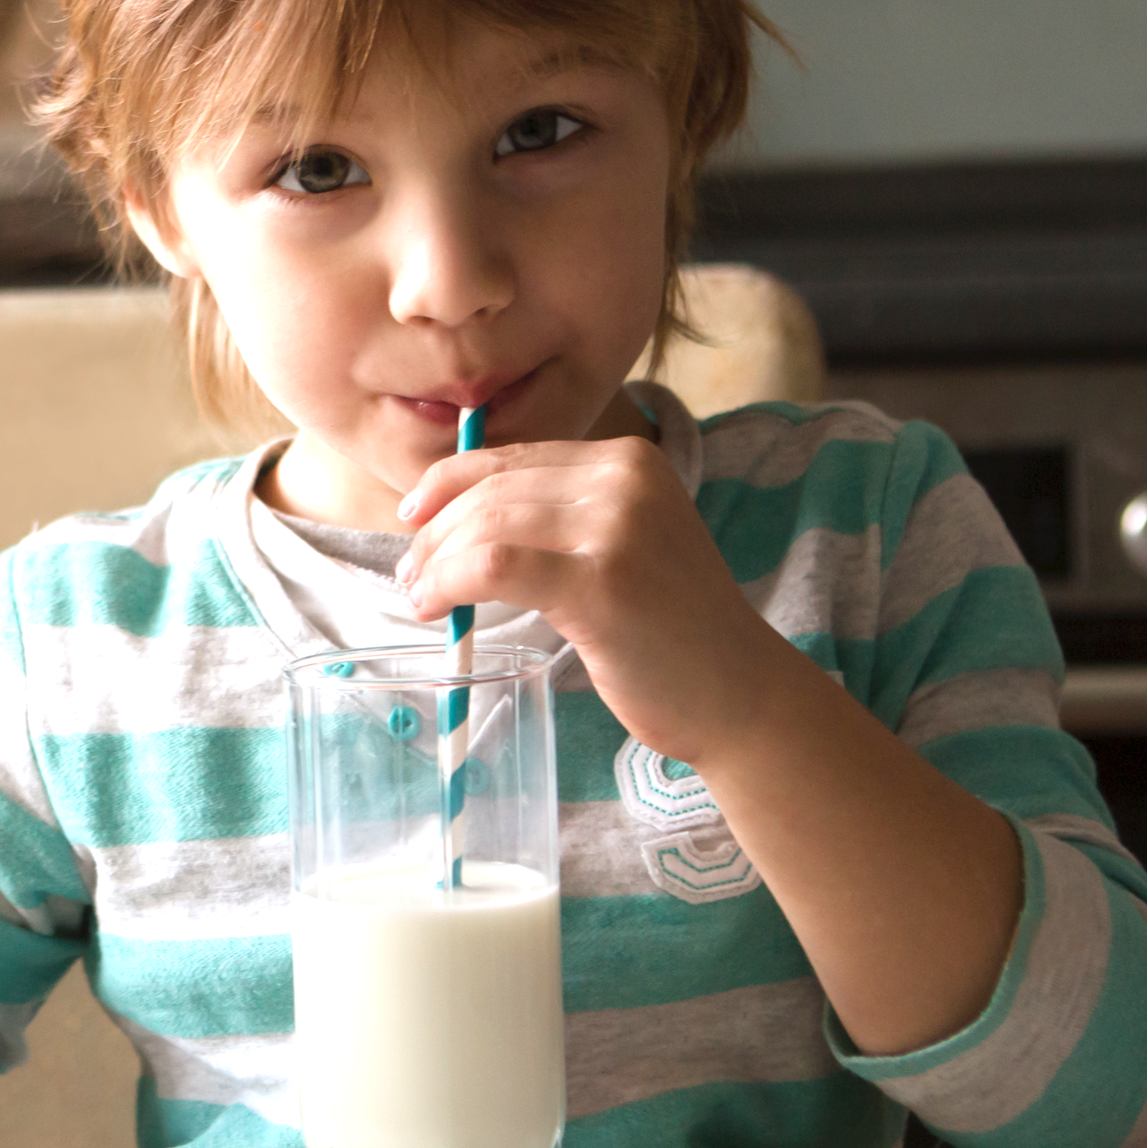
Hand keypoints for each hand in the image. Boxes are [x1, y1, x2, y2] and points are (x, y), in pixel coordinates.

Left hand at [394, 435, 799, 764]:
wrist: (736, 692)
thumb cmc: (666, 629)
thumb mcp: (618, 543)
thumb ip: (555, 516)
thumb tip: (447, 513)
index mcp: (630, 459)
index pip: (513, 455)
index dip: (448, 482)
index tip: (413, 516)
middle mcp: (626, 480)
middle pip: (494, 490)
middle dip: (436, 532)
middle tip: (411, 573)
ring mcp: (618, 527)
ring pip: (488, 526)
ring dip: (436, 562)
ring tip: (422, 595)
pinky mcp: (601, 583)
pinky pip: (495, 567)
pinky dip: (451, 584)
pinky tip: (440, 608)